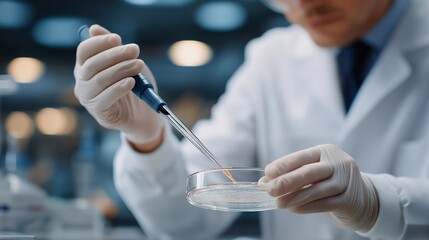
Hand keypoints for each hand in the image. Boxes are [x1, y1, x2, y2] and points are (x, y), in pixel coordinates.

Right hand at [74, 24, 163, 147]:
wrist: (143, 113)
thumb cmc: (133, 84)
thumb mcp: (126, 62)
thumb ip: (112, 47)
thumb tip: (94, 28)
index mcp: (85, 66)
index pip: (84, 51)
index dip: (99, 43)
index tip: (118, 38)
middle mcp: (82, 81)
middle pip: (92, 64)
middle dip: (115, 55)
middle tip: (135, 50)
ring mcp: (88, 98)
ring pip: (100, 80)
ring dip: (121, 69)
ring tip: (139, 65)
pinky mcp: (98, 112)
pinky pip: (105, 98)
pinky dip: (119, 88)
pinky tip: (131, 82)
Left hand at [261, 144, 378, 231]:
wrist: (363, 198)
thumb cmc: (330, 182)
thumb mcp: (314, 172)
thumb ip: (292, 174)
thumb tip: (264, 182)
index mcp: (326, 151)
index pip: (302, 156)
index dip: (283, 164)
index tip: (267, 173)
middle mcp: (338, 163)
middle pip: (309, 172)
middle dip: (286, 181)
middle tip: (269, 190)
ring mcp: (346, 181)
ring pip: (316, 189)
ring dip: (294, 197)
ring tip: (279, 203)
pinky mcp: (349, 200)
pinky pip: (324, 204)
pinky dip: (306, 207)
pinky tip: (293, 209)